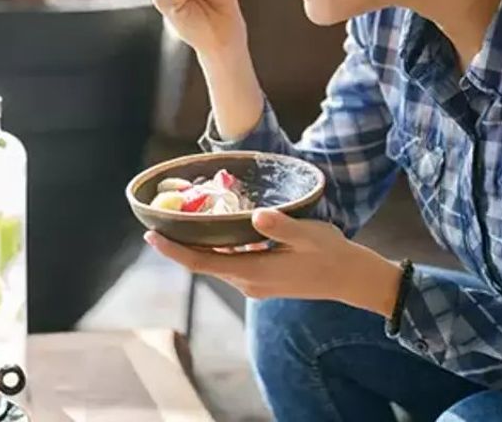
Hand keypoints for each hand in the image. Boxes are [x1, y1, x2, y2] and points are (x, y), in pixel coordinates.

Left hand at [145, 209, 403, 316]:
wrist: (350, 279)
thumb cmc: (330, 254)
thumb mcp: (308, 235)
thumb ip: (281, 226)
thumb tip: (257, 216)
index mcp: (253, 272)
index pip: (202, 262)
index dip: (174, 251)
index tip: (150, 236)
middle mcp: (247, 282)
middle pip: (203, 264)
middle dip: (178, 246)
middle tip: (157, 221)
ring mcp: (254, 284)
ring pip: (216, 264)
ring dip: (196, 246)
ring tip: (178, 222)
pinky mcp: (261, 280)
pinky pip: (229, 264)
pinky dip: (216, 248)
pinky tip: (213, 230)